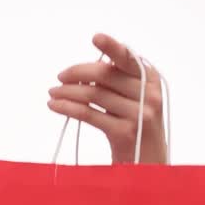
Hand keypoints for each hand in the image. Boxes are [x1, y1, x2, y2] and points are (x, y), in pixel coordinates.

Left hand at [47, 33, 166, 164]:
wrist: (148, 167)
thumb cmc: (136, 129)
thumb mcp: (135, 102)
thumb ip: (118, 83)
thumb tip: (83, 71)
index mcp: (152, 80)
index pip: (128, 59)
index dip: (112, 47)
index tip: (95, 37)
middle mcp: (149, 94)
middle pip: (105, 75)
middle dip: (77, 73)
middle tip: (59, 77)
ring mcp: (139, 114)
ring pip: (93, 94)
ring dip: (67, 92)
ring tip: (52, 93)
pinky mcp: (125, 132)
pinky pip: (89, 114)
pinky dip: (67, 108)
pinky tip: (54, 106)